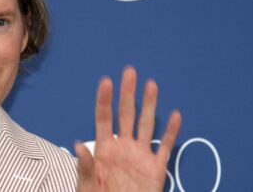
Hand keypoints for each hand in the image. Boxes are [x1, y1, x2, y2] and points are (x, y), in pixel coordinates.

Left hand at [75, 67, 181, 191]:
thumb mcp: (88, 187)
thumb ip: (85, 166)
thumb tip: (77, 145)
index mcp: (104, 149)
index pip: (104, 119)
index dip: (105, 100)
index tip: (106, 81)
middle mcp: (123, 147)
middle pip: (126, 115)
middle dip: (128, 93)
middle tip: (130, 71)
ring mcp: (140, 156)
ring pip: (146, 125)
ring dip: (149, 105)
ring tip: (151, 84)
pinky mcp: (155, 168)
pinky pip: (165, 147)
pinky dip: (171, 132)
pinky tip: (175, 115)